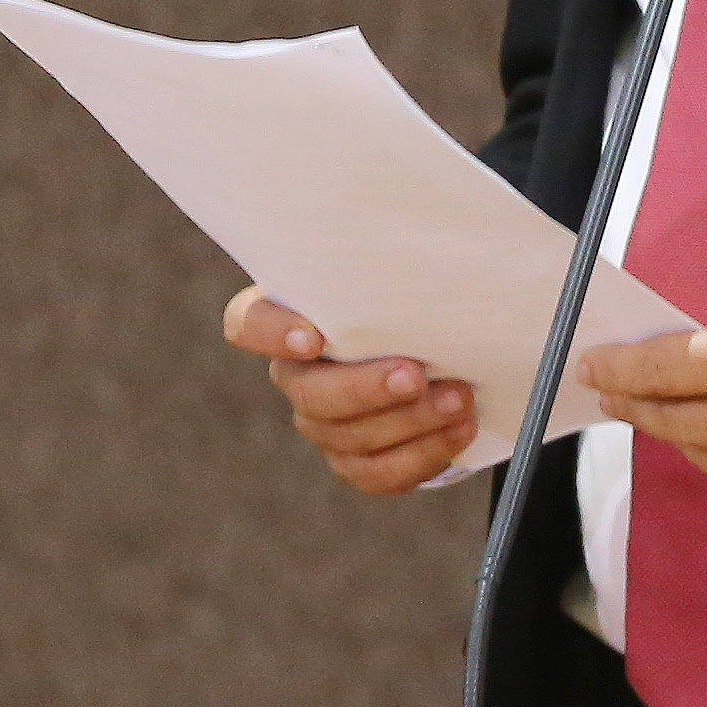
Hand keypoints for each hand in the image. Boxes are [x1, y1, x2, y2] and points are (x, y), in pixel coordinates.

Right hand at [222, 285, 478, 495]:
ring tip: (459, 399)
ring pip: (347, 437)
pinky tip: (457, 429)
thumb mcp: (393, 274)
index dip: (272, 334)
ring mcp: (321, 423)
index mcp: (285, 319)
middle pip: (308, 392)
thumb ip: (388, 267)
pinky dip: (422, 455)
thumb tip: (421, 233)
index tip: (314, 337)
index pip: (247, 324)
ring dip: (410, 422)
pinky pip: (377, 473)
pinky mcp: (352, 461)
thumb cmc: (406, 301)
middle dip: (365, 388)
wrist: (434, 351)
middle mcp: (294, 375)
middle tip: (415, 375)